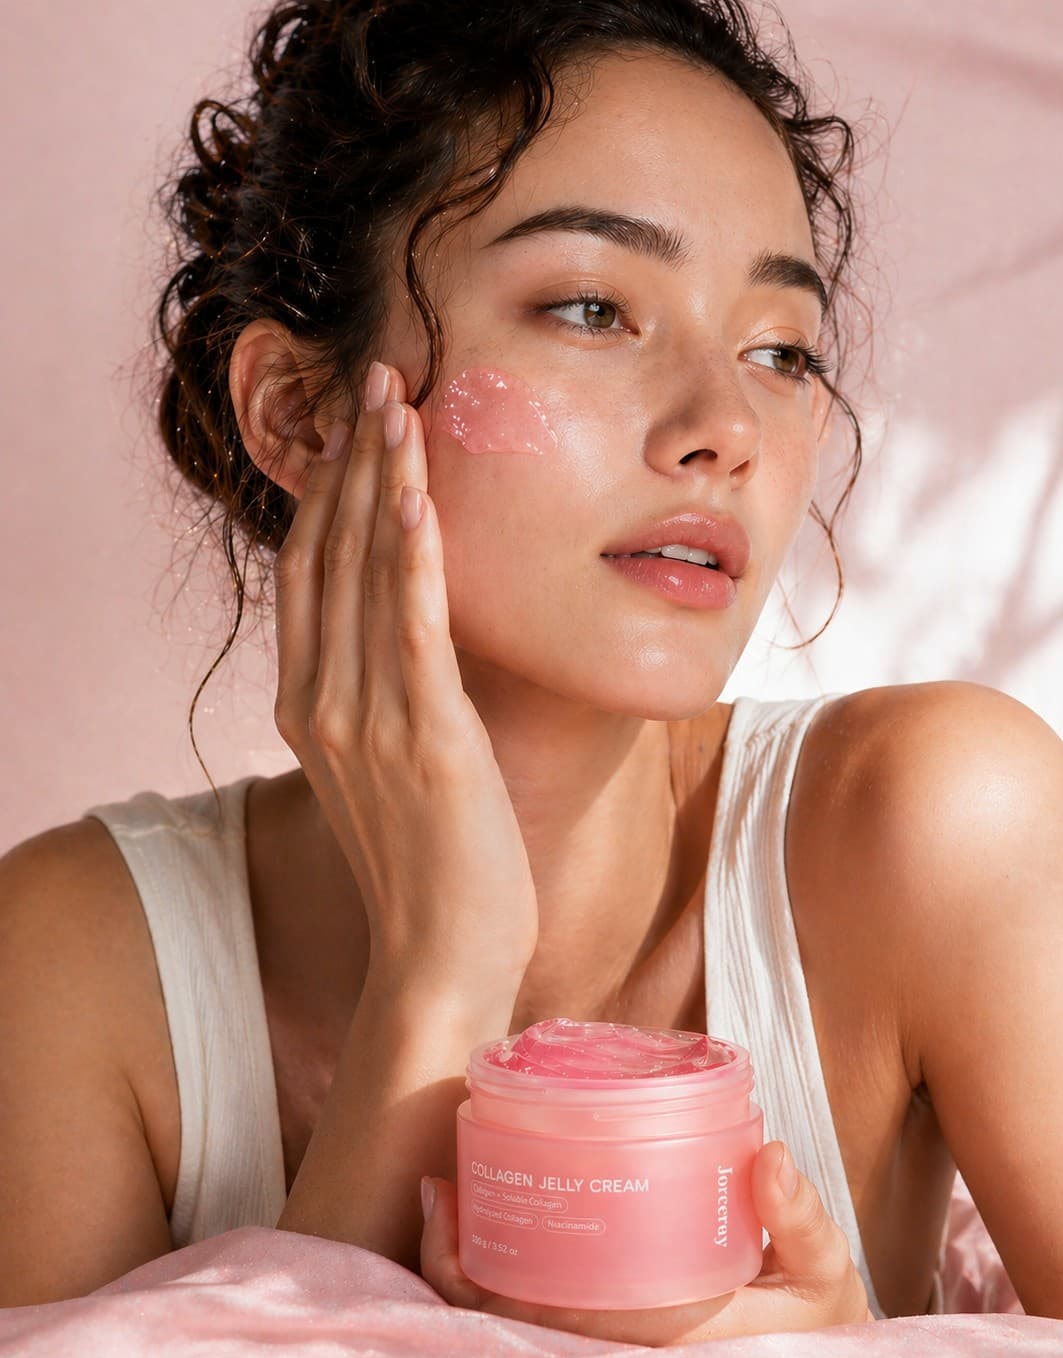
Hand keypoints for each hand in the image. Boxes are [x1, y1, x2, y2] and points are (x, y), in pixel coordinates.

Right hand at [273, 360, 539, 992]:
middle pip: (330, 555)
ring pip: (366, 576)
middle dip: (354, 461)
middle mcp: (324, 704)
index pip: (311, 574)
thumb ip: (386, 698)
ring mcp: (368, 722)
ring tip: (400, 404)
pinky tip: (418, 499)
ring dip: (383, 483)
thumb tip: (413, 639)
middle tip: (377, 380)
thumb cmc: (428, 868)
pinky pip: (412, 630)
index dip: (331, 492)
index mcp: (311, 707)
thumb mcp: (391, 769)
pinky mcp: (424, 740)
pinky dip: (412, 560)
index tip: (357, 426)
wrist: (440, 960)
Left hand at [419, 1141, 874, 1343]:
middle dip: (463, 1272)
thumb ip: (801, 1221)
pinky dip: (488, 1291)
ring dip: (465, 1279)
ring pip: (515, 1337)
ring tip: (442, 1203)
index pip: (563, 1327)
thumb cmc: (816, 1326)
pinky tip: (470, 1231)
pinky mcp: (611, 1347)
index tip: (466, 1206)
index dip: (499, 1284)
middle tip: (441, 1193)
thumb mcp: (823, 1277)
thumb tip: (770, 1154)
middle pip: (519, 1333)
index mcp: (670, 1342)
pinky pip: (533, 1332)